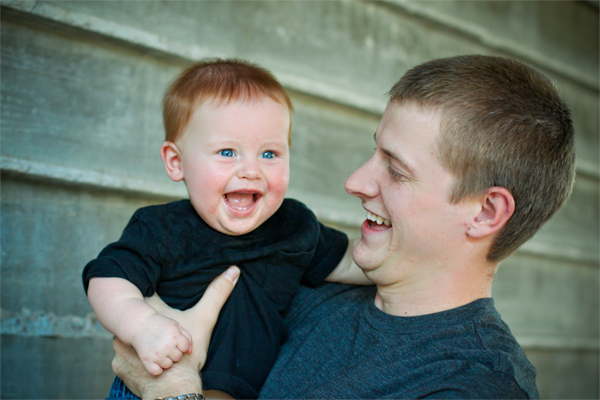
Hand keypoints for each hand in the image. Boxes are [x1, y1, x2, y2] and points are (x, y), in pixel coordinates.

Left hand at [112, 266, 239, 398]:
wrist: (173, 388)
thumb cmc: (187, 356)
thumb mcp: (204, 320)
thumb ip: (217, 294)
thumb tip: (234, 270)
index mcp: (149, 313)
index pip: (145, 298)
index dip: (152, 300)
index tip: (156, 302)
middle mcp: (128, 328)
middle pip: (135, 320)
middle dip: (147, 325)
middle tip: (159, 332)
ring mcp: (120, 347)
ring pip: (128, 339)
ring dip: (138, 343)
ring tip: (153, 349)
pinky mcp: (117, 365)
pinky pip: (124, 358)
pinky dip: (134, 361)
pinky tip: (145, 364)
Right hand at [131, 314, 191, 375]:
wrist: (140, 325)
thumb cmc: (160, 325)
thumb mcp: (175, 326)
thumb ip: (187, 337)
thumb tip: (190, 352)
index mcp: (175, 336)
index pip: (185, 348)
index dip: (180, 345)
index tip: (174, 341)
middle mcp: (167, 346)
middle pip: (178, 357)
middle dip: (173, 352)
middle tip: (165, 345)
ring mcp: (157, 354)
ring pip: (168, 365)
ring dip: (165, 360)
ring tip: (159, 351)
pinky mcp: (147, 360)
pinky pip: (157, 372)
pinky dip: (156, 368)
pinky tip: (154, 360)